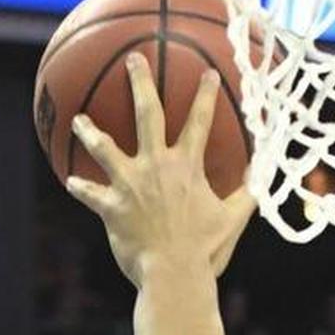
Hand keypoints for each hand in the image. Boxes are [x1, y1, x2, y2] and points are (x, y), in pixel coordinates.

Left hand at [66, 58, 254, 285]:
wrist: (174, 274)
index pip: (199, 122)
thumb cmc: (205, 250)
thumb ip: (247, 194)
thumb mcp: (232, 221)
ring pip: (105, 148)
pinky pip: (91, 194)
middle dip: (140, 83)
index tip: (207, 73)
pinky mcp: (112, 206)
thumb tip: (262, 176)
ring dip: (91, 131)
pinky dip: (82, 188)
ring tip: (79, 120)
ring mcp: (131, 184)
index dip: (205, 96)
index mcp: (186, 167)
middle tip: (133, 60)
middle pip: (146, 114)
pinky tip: (72, 182)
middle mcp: (156, 166)